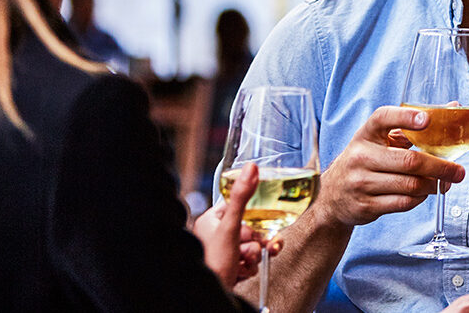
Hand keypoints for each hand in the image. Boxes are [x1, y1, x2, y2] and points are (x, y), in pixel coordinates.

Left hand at [193, 162, 265, 285]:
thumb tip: (251, 168)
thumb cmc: (214, 263)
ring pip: (254, 246)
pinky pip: (251, 261)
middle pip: (251, 228)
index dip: (252, 216)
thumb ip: (243, 197)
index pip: (240, 207)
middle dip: (255, 242)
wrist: (209, 299)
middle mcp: (216, 235)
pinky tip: (241, 272)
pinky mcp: (232, 266)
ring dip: (253, 256)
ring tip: (241, 263)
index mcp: (211, 220)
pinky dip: (250, 267)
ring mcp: (225, 252)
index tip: (259, 221)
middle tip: (247, 248)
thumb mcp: (231, 228)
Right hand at [312, 105, 465, 226]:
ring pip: (410, 185)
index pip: (383, 118)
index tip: (427, 119)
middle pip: (409, 161)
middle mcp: (360, 156)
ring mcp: (361, 183)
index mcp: (365, 134)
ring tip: (445, 183)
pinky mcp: (366, 206)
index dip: (406, 117)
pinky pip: (403, 203)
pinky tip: (424, 193)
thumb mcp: (379, 140)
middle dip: (440, 167)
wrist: (332, 196)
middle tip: (458, 171)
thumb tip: (453, 108)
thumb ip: (411, 127)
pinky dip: (419, 199)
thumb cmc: (365, 162)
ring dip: (433, 185)